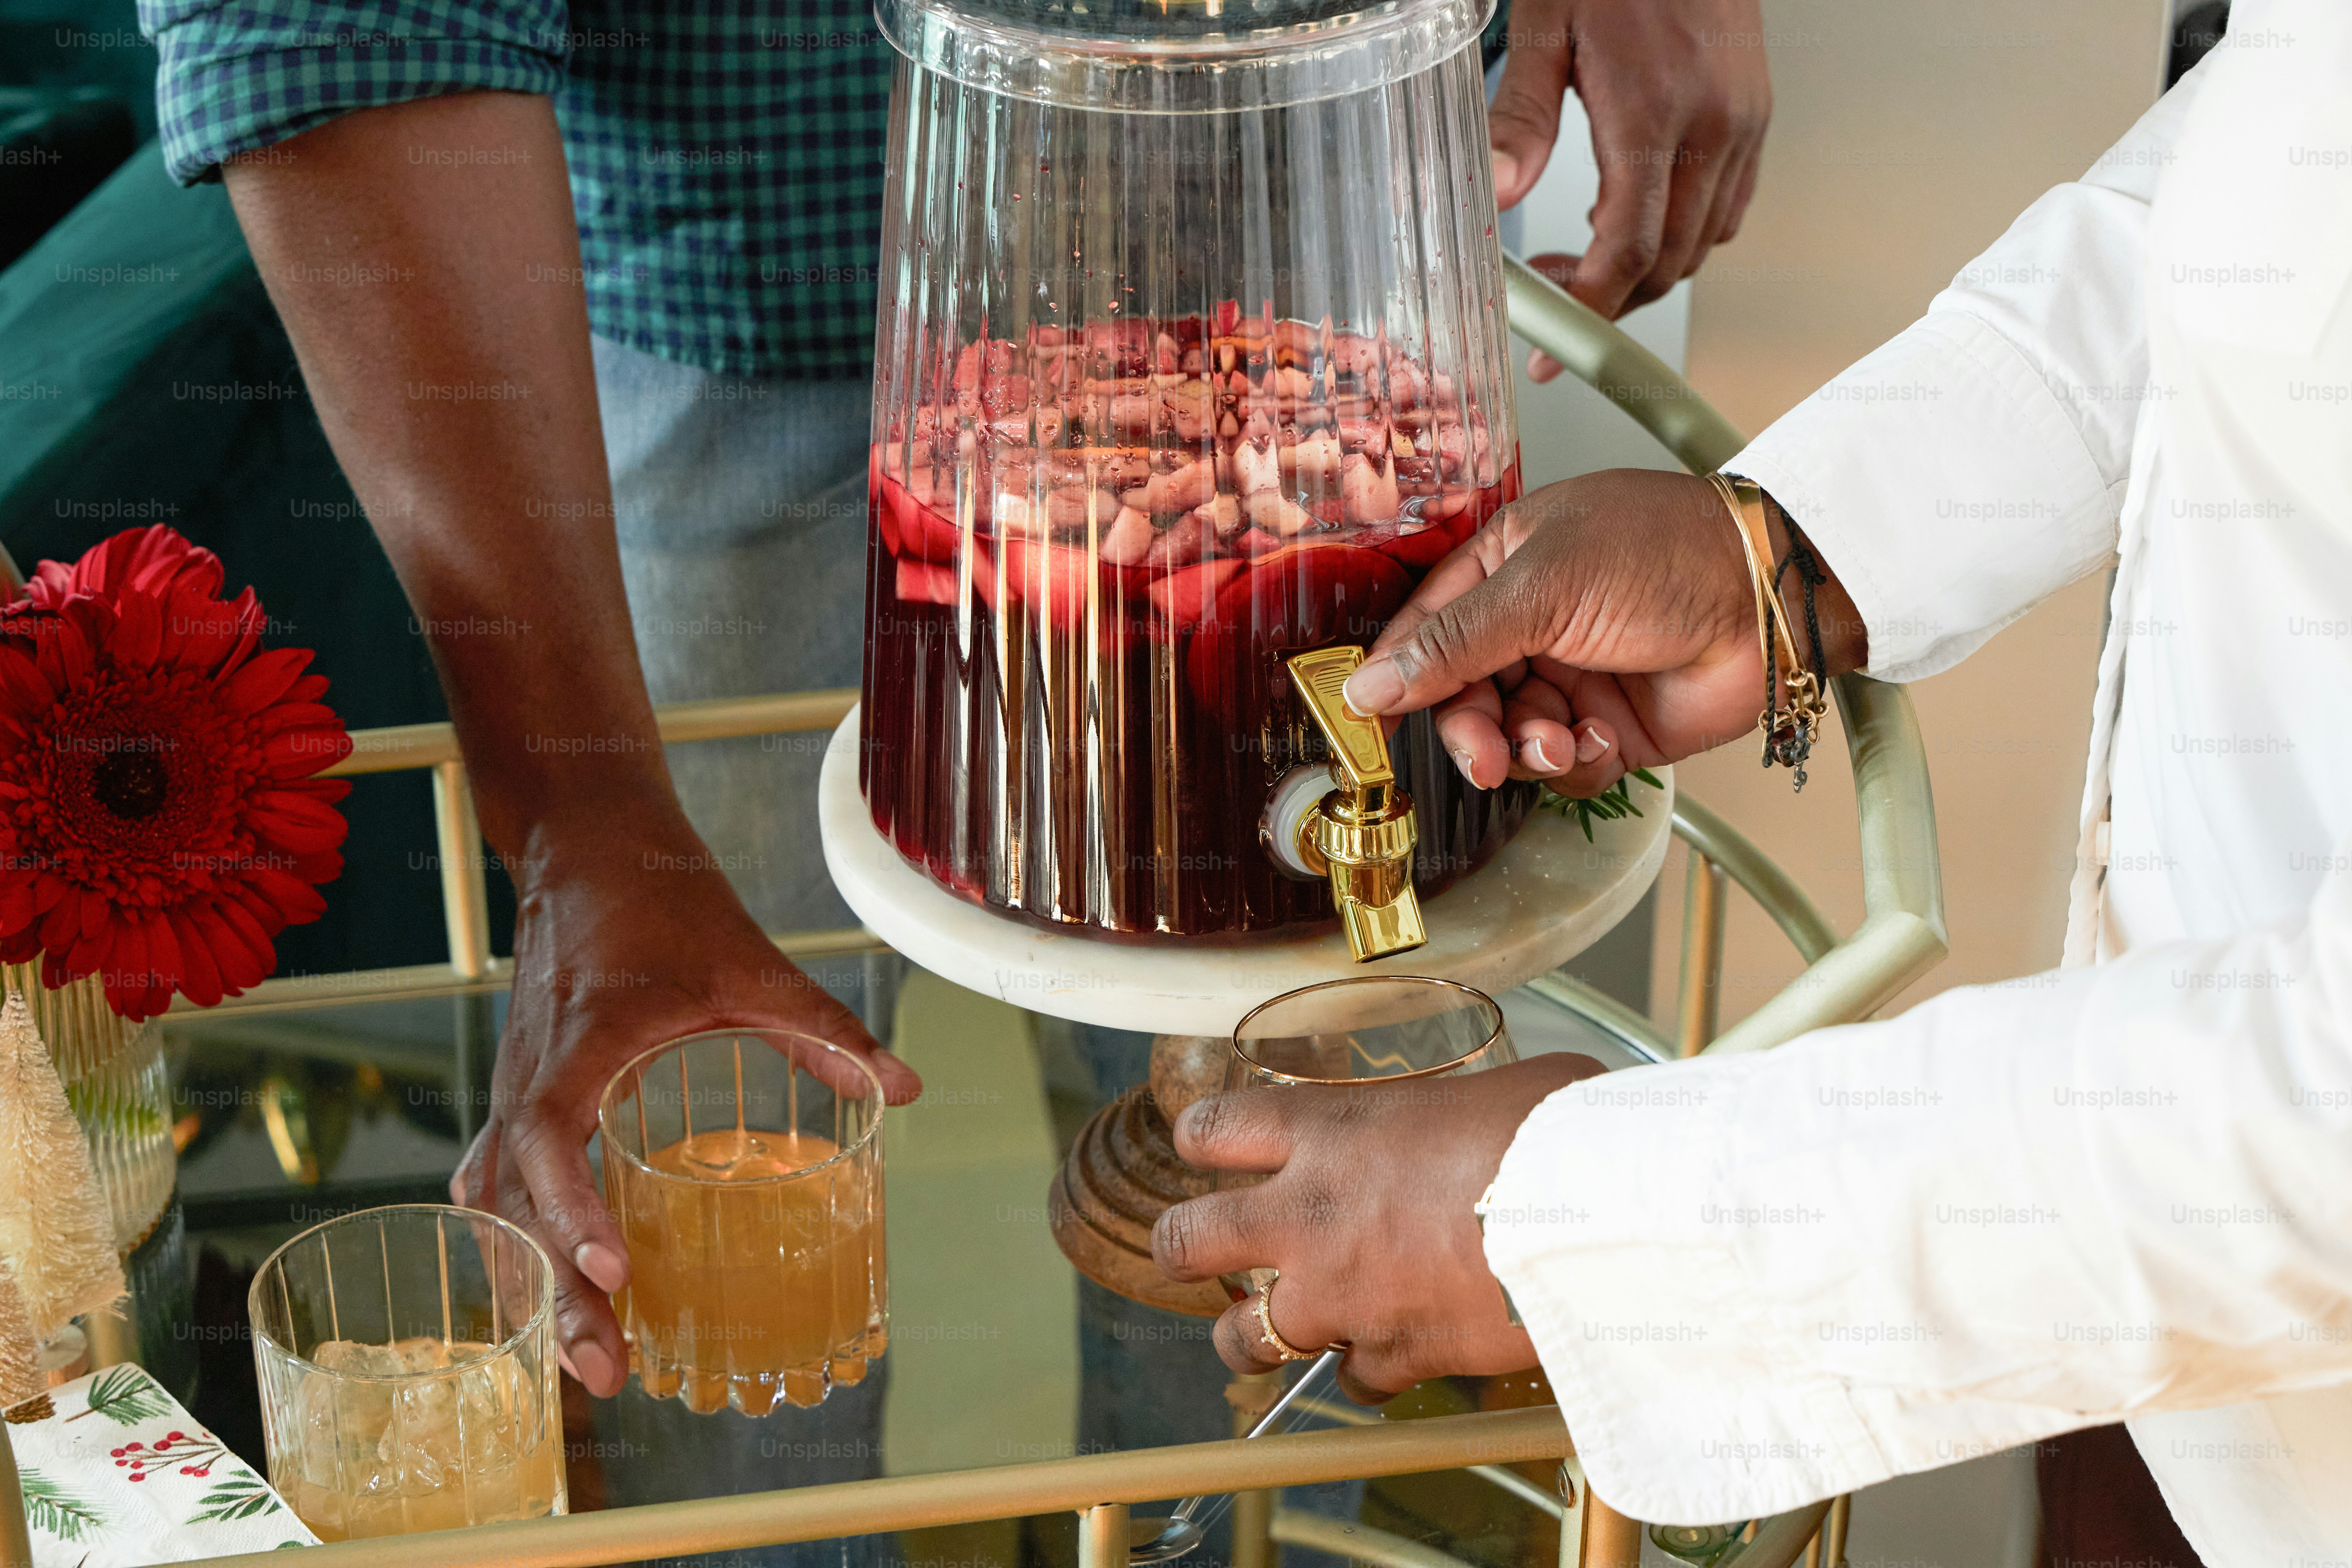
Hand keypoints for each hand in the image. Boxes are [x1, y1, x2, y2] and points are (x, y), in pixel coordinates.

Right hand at [449, 811, 920, 1397]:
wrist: (588, 846)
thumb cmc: (663, 900)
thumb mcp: (753, 962)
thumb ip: (826, 1029)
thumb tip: (908, 1087)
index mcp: (579, 1045)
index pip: (550, 1143)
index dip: (572, 1213)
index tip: (613, 1272)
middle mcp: (528, 1077)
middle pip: (516, 1205)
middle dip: (556, 1293)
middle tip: (606, 1368)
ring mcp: (513, 1089)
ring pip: (497, 1207)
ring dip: (532, 1284)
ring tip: (589, 1360)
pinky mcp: (517, 1094)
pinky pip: (497, 1185)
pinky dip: (514, 1245)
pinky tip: (541, 1295)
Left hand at [1152, 1055, 1606, 1397]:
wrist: (1593, 1216)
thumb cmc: (1556, 1134)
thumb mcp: (1488, 1091)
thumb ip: (1447, 1114)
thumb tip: (1480, 1119)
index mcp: (1329, 1129)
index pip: (1213, 1129)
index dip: (1203, 1141)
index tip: (1210, 1151)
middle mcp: (1310, 1213)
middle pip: (1188, 1239)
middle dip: (1185, 1248)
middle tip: (1196, 1253)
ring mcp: (1340, 1293)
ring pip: (1244, 1336)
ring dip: (1251, 1336)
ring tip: (1263, 1336)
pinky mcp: (1390, 1354)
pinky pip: (1350, 1379)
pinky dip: (1364, 1373)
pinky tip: (1388, 1357)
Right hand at [1341, 469, 1865, 798]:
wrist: (1769, 602)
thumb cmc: (1665, 557)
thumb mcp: (1542, 585)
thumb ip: (1454, 642)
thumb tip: (1371, 685)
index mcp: (1505, 566)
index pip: (1425, 629)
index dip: (1396, 677)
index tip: (1371, 721)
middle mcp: (1531, 623)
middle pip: (1461, 696)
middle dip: (1470, 729)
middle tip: (1485, 756)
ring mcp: (1572, 676)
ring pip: (1510, 737)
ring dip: (1526, 749)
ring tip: (1561, 741)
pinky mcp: (1611, 727)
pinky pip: (1564, 766)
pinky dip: (1578, 763)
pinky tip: (1604, 739)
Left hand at [1489, 0, 1769, 342]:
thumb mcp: (1545, 28)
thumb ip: (1520, 120)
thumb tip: (1498, 196)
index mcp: (1656, 112)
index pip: (1629, 250)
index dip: (1589, 313)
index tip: (1552, 349)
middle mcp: (1714, 126)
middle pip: (1668, 262)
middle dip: (1610, 299)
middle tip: (1552, 295)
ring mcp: (1744, 123)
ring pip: (1703, 243)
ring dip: (1645, 270)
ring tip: (1583, 256)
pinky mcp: (1755, 114)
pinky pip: (1727, 206)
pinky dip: (1682, 232)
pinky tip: (1634, 215)